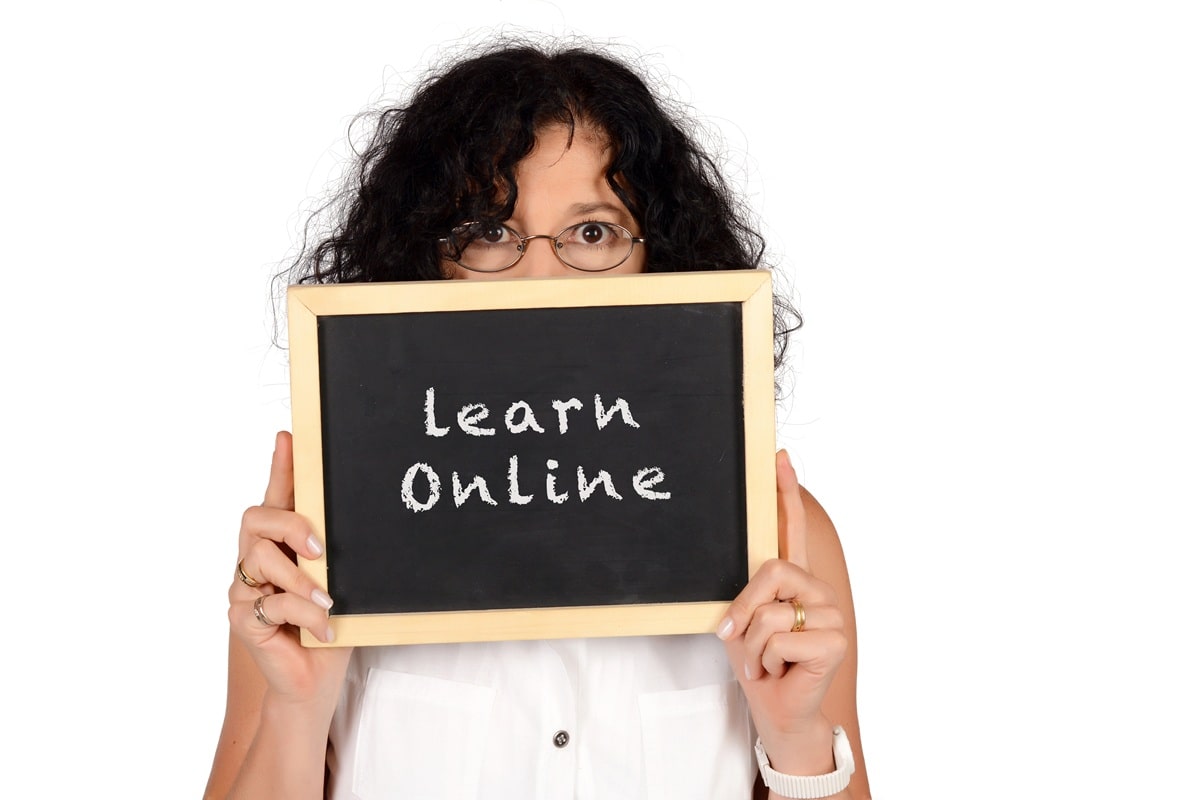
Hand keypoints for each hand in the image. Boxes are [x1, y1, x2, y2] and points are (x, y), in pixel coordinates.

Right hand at [228, 431, 351, 704]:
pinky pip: (270, 603)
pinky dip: (303, 615)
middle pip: (256, 519)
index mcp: (282, 546)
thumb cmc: (329, 627)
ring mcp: (244, 590)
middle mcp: (256, 561)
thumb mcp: (341, 584)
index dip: (280, 466)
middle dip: (290, 525)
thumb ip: (336, 554)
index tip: (288, 436)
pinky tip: (323, 630)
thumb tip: (360, 516)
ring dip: (301, 580)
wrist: (314, 681)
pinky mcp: (242, 620)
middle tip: (320, 548)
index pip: (276, 497)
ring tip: (328, 602)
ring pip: (260, 559)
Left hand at [718, 450, 846, 773]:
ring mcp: (831, 614)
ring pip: (769, 612)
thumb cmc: (761, 666)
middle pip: (769, 571)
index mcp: (794, 582)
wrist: (778, 711)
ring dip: (752, 646)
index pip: (790, 529)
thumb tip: (744, 579)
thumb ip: (748, 595)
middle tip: (740, 639)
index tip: (779, 457)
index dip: (786, 493)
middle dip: (743, 610)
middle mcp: (817, 591)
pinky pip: (778, 638)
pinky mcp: (835, 640)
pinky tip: (781, 672)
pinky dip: (766, 661)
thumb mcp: (744, 624)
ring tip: (766, 661)